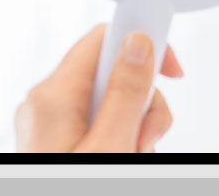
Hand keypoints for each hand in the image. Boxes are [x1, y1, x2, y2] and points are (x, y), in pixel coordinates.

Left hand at [15, 24, 183, 152]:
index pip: (103, 38)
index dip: (142, 43)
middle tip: (145, 137)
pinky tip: (124, 158)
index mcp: (52, 96)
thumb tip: (139, 42)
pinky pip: (104, 124)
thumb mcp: (109, 146)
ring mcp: (54, 125)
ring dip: (137, 127)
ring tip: (134, 155)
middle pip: (114, 73)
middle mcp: (47, 104)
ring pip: (115, 101)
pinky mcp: (62, 142)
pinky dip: (123, 139)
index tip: (170, 66)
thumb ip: (126, 92)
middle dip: (143, 103)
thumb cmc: (67, 193)